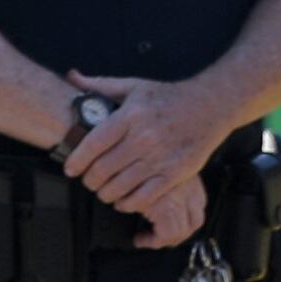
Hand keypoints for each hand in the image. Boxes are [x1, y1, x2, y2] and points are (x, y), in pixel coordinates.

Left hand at [60, 69, 225, 246]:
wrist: (210, 106)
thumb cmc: (169, 97)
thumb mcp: (134, 86)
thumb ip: (101, 85)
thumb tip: (72, 78)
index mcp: (130, 115)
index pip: (93, 143)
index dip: (77, 160)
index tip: (70, 169)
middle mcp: (143, 138)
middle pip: (103, 169)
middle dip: (90, 180)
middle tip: (88, 181)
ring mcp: (159, 158)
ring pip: (120, 186)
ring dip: (106, 193)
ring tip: (103, 191)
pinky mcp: (174, 173)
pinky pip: (144, 197)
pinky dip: (128, 204)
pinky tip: (123, 202)